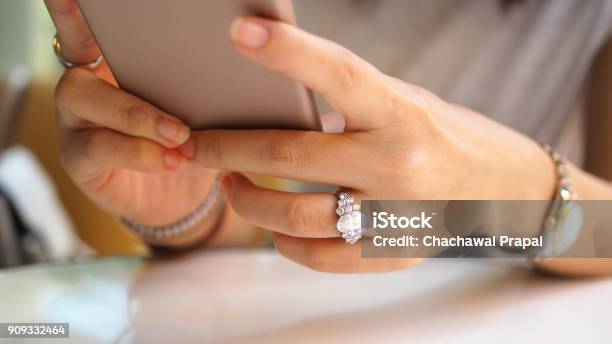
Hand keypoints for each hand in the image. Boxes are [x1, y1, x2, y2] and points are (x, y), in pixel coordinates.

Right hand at [45, 0, 216, 231]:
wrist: (187, 194)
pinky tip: (171, 160)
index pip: (88, 26)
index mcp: (114, 60)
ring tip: (180, 135)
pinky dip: (138, 152)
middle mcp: (87, 82)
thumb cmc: (195, 137)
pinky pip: (98, 148)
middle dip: (115, 57)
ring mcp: (76, 120)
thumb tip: (248, 33)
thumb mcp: (204, 102)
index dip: (74, 9)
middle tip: (159, 65)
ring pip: (85, 98)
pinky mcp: (78, 159)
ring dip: (137, 116)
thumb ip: (204, 71)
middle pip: (83, 57)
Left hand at [189, 17, 557, 272]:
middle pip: (290, 157)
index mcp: (402, 113)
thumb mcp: (402, 102)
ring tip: (228, 183)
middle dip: (226, 148)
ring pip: (294, 215)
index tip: (240, 32)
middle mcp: (399, 164)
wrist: (499, 187)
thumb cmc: (441, 133)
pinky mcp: (391, 254)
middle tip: (193, 142)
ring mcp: (394, 215)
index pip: (340, 75)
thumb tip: (271, 98)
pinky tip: (272, 225)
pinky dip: (283, 241)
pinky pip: (318, 256)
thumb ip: (347, 103)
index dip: (289, 52)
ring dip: (246, 200)